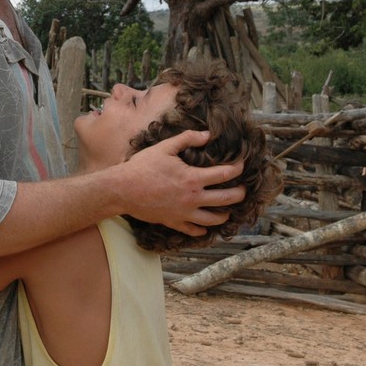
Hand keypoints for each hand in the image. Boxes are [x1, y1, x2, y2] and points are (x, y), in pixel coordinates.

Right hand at [119, 130, 245, 235]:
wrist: (122, 190)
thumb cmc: (142, 167)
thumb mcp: (165, 147)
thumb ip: (187, 139)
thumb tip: (207, 135)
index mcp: (192, 178)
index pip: (224, 175)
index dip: (236, 169)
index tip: (241, 165)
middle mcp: (192, 198)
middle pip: (225, 199)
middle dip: (239, 194)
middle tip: (244, 191)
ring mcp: (184, 213)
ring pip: (213, 219)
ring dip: (224, 215)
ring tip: (229, 212)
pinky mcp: (174, 222)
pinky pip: (193, 230)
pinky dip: (202, 230)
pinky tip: (205, 227)